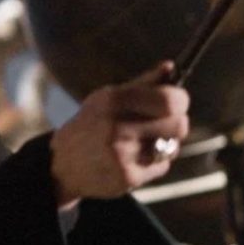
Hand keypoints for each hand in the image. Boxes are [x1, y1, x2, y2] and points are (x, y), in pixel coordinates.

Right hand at [50, 61, 190, 208]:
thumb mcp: (108, 97)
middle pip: (179, 125)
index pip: (170, 101)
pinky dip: (154, 162)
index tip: (178, 103)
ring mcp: (124, 155)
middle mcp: (119, 128)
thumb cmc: (91, 125)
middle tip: (164, 124)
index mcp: (115, 101)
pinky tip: (134, 159)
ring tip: (142, 143)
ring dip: (164, 144)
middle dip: (176, 124)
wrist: (63, 163)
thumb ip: (143, 83)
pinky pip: (162, 166)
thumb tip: (170, 66)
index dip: (180, 101)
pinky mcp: (128, 178)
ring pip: (172, 147)